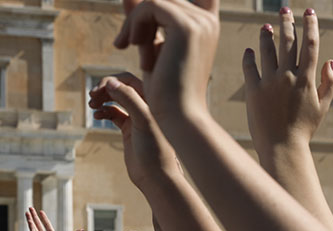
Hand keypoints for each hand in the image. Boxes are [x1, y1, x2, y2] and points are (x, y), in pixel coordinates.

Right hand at [25, 208, 82, 230]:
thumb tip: (82, 229)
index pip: (47, 225)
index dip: (44, 218)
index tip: (40, 212)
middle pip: (38, 224)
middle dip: (34, 216)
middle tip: (30, 208)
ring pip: (34, 227)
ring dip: (30, 219)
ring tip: (27, 211)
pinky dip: (30, 225)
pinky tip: (28, 220)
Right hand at [90, 73, 180, 188]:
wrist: (156, 176)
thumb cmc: (156, 149)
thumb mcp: (143, 120)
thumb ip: (129, 99)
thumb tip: (110, 83)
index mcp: (152, 99)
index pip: (129, 80)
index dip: (112, 81)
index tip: (98, 89)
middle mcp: (145, 106)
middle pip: (121, 88)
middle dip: (105, 89)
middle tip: (91, 97)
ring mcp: (137, 117)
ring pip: (116, 101)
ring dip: (103, 100)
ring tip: (92, 106)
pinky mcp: (130, 130)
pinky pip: (114, 114)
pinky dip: (105, 112)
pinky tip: (97, 116)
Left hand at [113, 0, 219, 123]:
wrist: (178, 117)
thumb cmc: (164, 91)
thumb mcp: (151, 47)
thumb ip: (143, 21)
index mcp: (205, 26)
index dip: (164, 2)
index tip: (139, 5)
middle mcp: (207, 21)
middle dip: (139, 17)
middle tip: (125, 43)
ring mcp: (199, 22)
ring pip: (154, 1)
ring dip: (135, 23)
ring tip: (131, 48)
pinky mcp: (186, 27)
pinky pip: (150, 6)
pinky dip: (135, 25)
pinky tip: (132, 46)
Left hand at [243, 9, 332, 158]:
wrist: (282, 148)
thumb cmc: (304, 129)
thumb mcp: (323, 106)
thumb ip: (329, 82)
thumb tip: (330, 60)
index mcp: (307, 78)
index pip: (310, 43)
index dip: (310, 24)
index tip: (308, 11)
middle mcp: (288, 76)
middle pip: (288, 41)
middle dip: (287, 22)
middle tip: (284, 9)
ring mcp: (270, 82)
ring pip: (268, 50)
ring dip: (267, 35)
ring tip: (265, 27)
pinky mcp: (253, 91)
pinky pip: (250, 67)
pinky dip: (250, 56)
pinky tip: (250, 50)